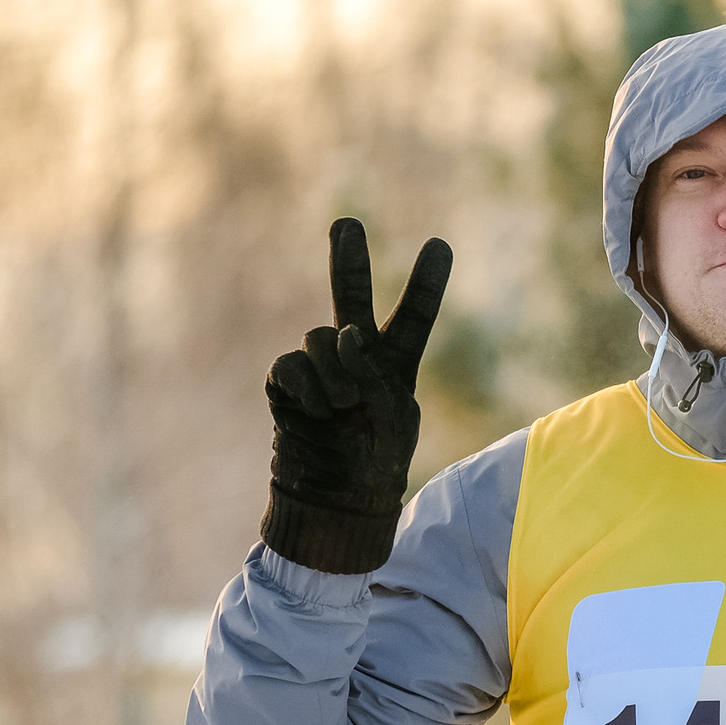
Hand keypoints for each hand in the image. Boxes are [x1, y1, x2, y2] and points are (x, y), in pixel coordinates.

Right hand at [261, 218, 452, 573]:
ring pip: (320, 335)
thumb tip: (344, 332)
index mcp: (396, 365)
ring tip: (344, 408)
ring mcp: (318, 367)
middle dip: (347, 258)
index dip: (425, 282)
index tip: (439, 244)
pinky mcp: (286, 383)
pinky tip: (318, 412)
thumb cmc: (376, 463)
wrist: (335, 500)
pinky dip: (307, 387)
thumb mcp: (392, 418)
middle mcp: (355, 357)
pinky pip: (291, 364)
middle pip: (350, 296)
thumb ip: (374, 370)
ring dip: (335, 370)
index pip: (413, 317)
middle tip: (347, 224)